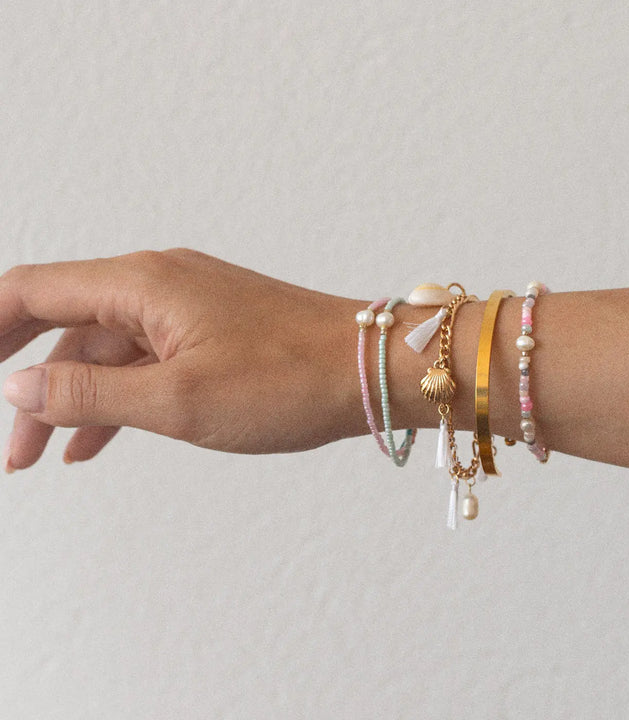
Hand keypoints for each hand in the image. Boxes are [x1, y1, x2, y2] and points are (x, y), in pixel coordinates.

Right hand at [0, 248, 363, 470]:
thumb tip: (19, 385)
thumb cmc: (287, 378)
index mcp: (141, 284)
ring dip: (74, 397)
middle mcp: (159, 283)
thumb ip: (91, 392)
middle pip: (66, 324)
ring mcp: (189, 306)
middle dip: (29, 380)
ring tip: (45, 455)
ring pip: (109, 348)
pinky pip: (148, 358)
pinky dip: (120, 394)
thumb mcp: (177, 398)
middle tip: (9, 441)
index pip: (33, 290)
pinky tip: (99, 438)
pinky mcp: (213, 329)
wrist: (368, 368)